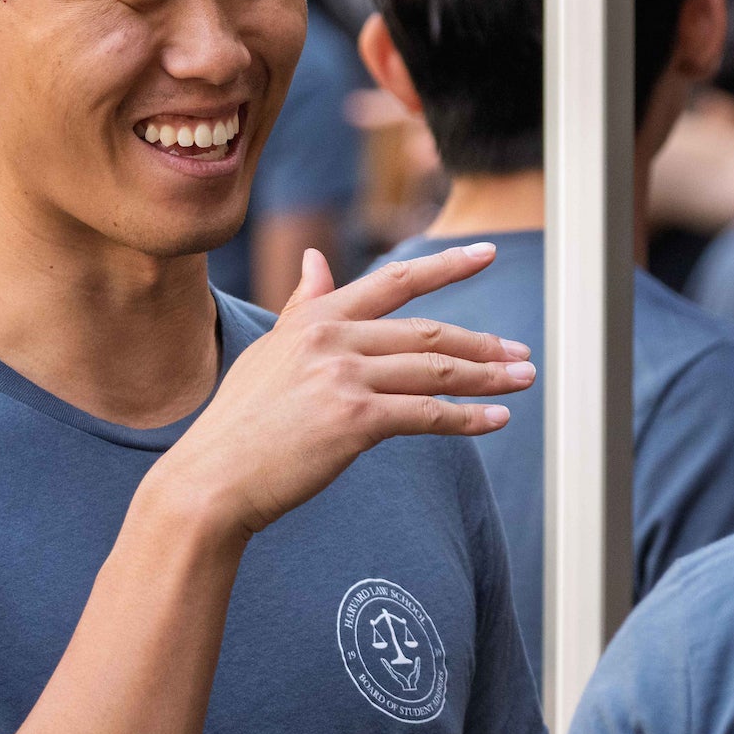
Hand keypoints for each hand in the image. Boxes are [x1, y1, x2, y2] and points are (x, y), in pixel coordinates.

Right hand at [151, 246, 533, 541]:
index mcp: (315, 318)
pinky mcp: (354, 419)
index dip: (445, 265)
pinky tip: (496, 421)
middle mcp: (332, 338)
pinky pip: (428, 415)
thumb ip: (303, 305)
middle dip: (482, 343)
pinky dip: (469, 419)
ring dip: (488, 376)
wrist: (210, 480)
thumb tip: (317, 258)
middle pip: (428, 332)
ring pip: (436, 370)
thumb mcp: (269, 351)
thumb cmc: (240, 425)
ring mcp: (343, 377)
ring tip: (524, 379)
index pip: (393, 281)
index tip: (486, 253)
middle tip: (521, 351)